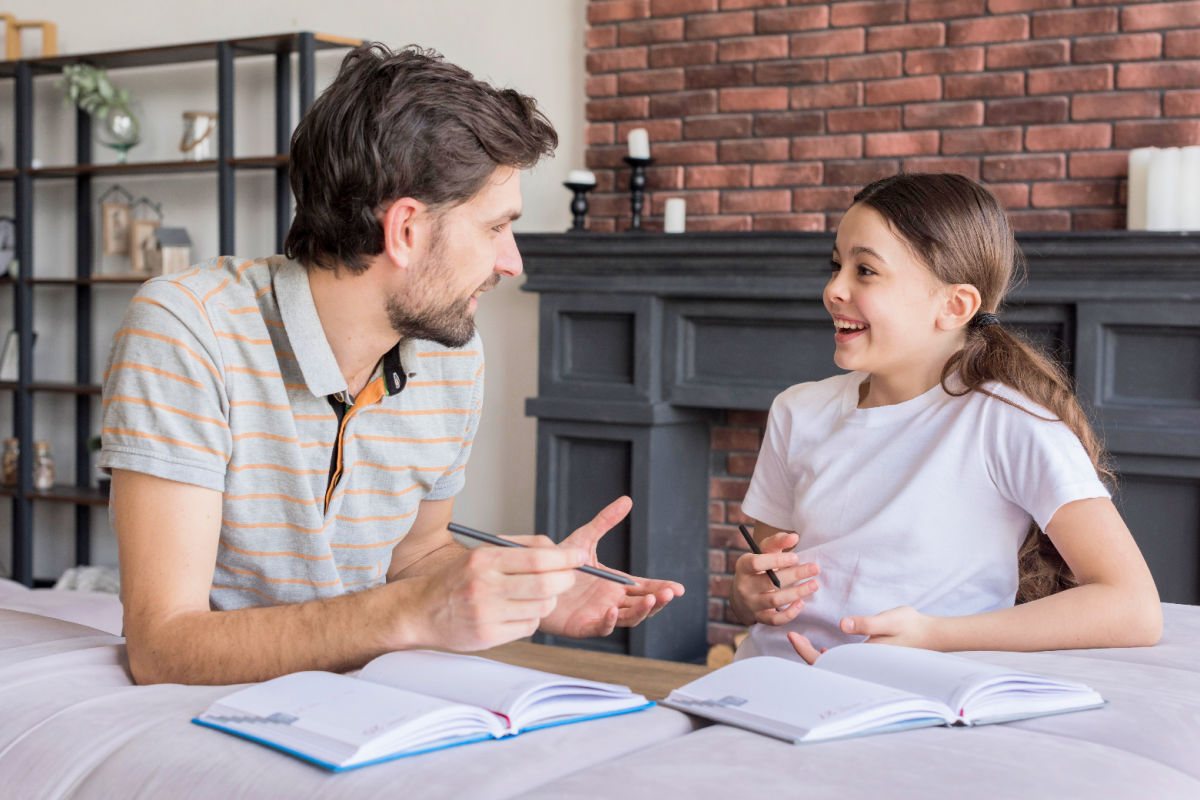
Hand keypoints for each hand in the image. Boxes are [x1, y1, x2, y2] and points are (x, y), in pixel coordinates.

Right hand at [411, 541, 586, 651]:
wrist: (419, 611)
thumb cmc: (456, 581)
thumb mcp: (480, 555)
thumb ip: (518, 549)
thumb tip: (559, 550)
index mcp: (484, 559)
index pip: (538, 557)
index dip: (566, 558)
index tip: (581, 556)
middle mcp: (485, 585)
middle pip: (546, 583)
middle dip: (566, 580)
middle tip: (569, 577)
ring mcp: (486, 613)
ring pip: (541, 607)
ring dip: (548, 601)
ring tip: (537, 596)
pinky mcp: (487, 636)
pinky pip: (529, 628)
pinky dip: (533, 620)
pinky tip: (519, 613)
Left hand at [533, 496, 685, 638]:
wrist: (532, 578)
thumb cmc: (558, 562)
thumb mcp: (585, 538)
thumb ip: (605, 522)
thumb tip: (627, 501)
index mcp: (616, 585)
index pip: (646, 588)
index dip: (663, 589)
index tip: (678, 588)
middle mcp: (612, 601)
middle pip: (643, 605)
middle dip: (658, 600)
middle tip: (668, 593)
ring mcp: (600, 615)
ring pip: (629, 618)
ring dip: (642, 612)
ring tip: (651, 600)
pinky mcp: (583, 626)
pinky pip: (601, 627)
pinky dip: (610, 622)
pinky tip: (614, 610)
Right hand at [730, 531, 818, 625]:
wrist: (741, 594)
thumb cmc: (758, 568)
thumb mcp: (762, 552)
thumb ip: (777, 542)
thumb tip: (794, 537)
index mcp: (743, 566)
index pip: (757, 563)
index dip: (777, 560)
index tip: (796, 557)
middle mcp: (744, 586)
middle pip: (770, 582)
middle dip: (795, 574)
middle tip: (815, 568)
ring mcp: (751, 603)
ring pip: (775, 600)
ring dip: (797, 593)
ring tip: (814, 584)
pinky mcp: (759, 617)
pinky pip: (775, 619)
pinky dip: (789, 613)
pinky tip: (802, 603)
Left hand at [787, 605, 934, 664]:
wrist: (931, 634)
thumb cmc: (911, 625)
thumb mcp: (888, 620)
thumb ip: (866, 623)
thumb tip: (842, 625)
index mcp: (862, 658)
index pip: (825, 662)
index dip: (806, 651)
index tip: (793, 635)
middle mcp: (860, 665)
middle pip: (825, 668)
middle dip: (805, 654)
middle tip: (792, 635)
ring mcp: (863, 664)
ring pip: (833, 667)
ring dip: (816, 655)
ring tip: (801, 639)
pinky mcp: (867, 660)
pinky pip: (843, 663)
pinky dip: (829, 656)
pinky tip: (825, 648)